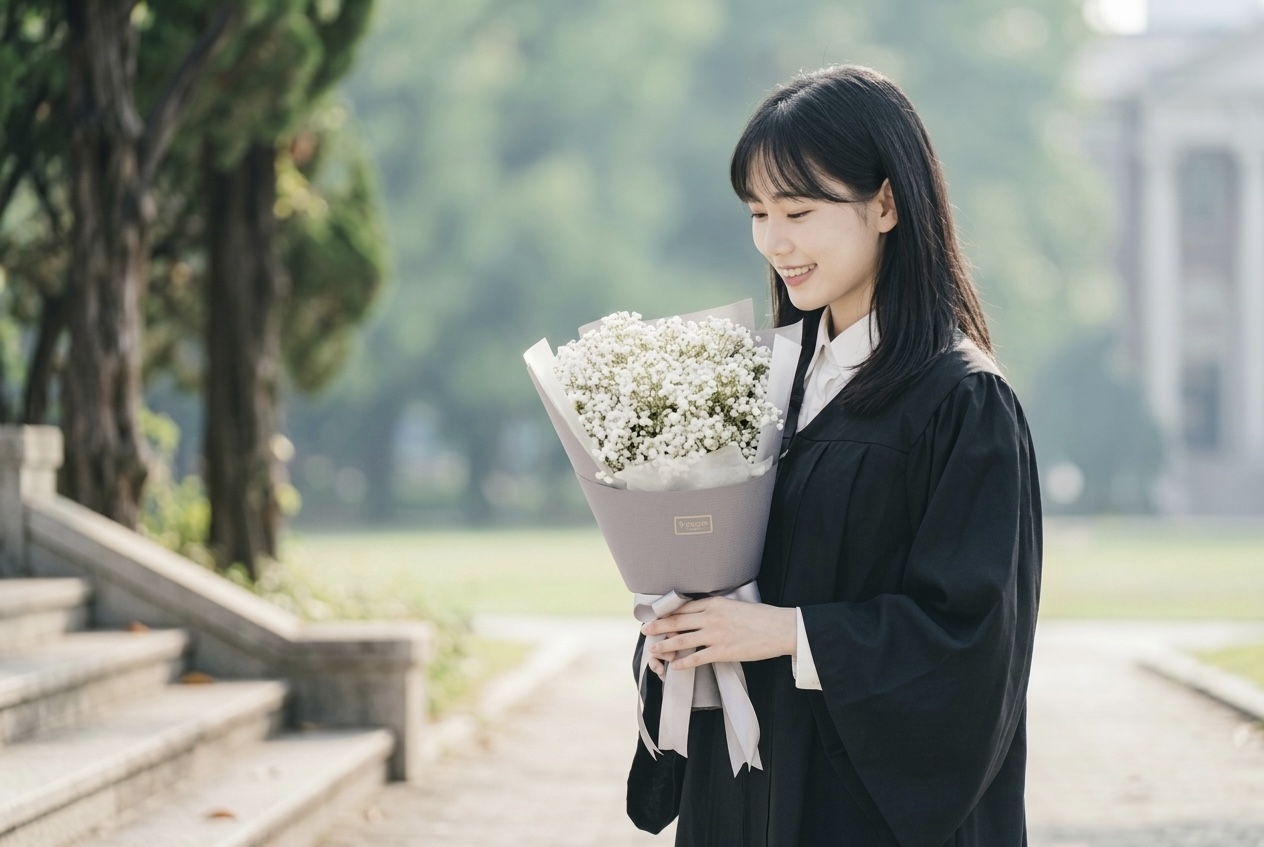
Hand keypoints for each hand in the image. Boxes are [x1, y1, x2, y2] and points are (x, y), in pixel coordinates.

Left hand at [641, 596, 796, 670]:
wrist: (780, 629)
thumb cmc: (762, 617)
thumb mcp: (736, 605)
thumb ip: (718, 608)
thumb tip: (703, 613)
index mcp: (715, 603)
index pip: (684, 607)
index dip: (668, 612)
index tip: (656, 616)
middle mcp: (711, 617)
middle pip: (677, 621)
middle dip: (658, 626)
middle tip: (645, 630)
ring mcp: (715, 635)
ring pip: (682, 640)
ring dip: (665, 645)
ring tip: (653, 650)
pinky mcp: (723, 652)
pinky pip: (697, 658)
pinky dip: (683, 663)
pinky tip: (674, 666)